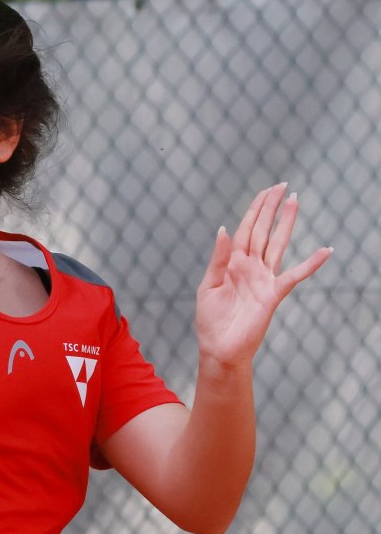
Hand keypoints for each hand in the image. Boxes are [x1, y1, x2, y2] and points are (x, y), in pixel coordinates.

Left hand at [195, 183, 331, 367]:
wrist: (219, 348)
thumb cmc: (211, 320)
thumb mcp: (208, 286)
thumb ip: (218, 258)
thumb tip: (224, 229)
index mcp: (233, 263)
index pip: (245, 230)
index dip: (255, 210)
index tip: (266, 191)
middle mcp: (251, 267)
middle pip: (263, 230)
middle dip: (270, 208)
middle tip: (282, 185)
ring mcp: (264, 278)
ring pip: (277, 244)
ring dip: (286, 223)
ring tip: (295, 201)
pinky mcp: (273, 294)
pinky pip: (295, 276)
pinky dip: (311, 263)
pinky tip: (326, 250)